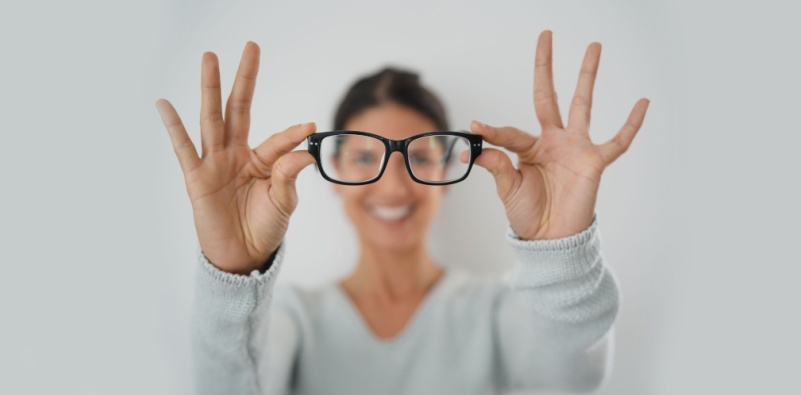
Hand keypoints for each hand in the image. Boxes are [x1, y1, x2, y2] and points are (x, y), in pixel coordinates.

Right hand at [156, 42, 316, 273]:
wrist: (242, 256)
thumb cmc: (266, 228)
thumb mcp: (284, 204)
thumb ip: (289, 177)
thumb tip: (304, 151)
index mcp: (262, 160)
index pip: (278, 140)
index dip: (292, 134)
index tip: (309, 125)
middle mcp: (237, 154)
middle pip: (240, 108)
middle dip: (244, 79)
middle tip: (252, 46)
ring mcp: (215, 163)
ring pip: (212, 119)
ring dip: (210, 88)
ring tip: (210, 57)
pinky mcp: (197, 178)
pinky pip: (184, 149)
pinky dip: (174, 127)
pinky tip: (165, 104)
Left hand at [471, 30, 649, 239]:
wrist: (550, 240)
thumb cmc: (527, 214)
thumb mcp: (507, 189)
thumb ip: (495, 166)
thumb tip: (475, 147)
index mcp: (529, 148)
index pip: (509, 132)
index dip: (492, 131)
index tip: (474, 127)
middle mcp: (552, 141)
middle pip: (548, 96)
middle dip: (546, 67)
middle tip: (546, 36)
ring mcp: (575, 148)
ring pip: (582, 104)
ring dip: (587, 76)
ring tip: (594, 47)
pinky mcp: (594, 162)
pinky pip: (617, 141)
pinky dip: (631, 124)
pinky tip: (643, 102)